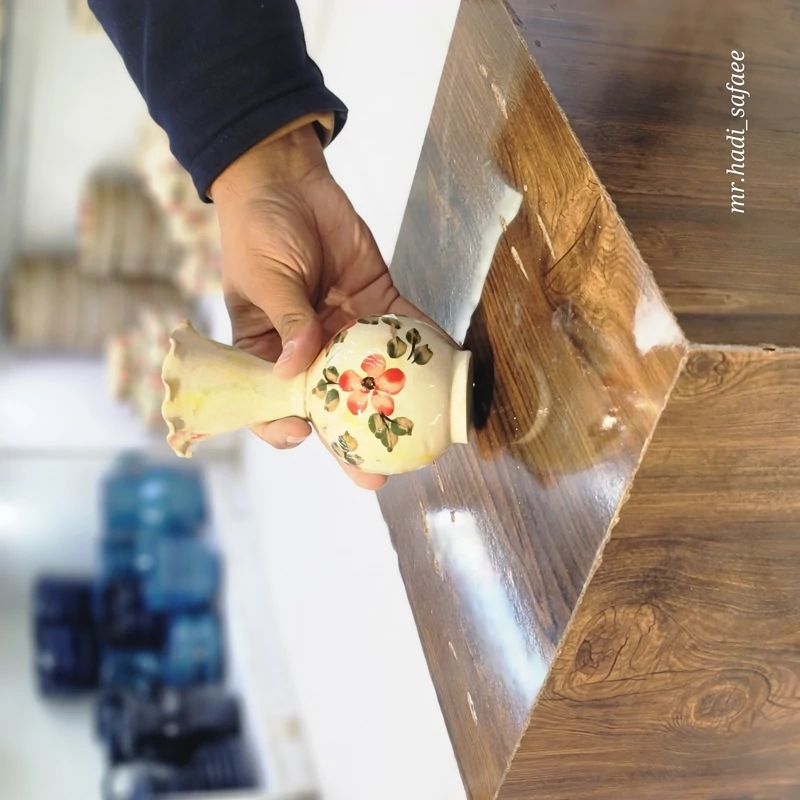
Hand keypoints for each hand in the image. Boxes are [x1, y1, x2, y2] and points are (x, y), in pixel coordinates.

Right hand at [211, 124, 423, 489]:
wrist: (288, 180)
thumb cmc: (258, 231)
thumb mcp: (264, 279)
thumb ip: (288, 321)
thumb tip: (297, 368)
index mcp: (266, 351)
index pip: (271, 402)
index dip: (284, 425)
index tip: (303, 433)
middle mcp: (307, 350)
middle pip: (330, 405)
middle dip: (352, 443)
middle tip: (377, 475)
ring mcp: (344, 329)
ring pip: (372, 377)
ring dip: (396, 407)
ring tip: (423, 436)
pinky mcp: (375, 303)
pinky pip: (403, 330)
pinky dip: (426, 348)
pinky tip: (449, 371)